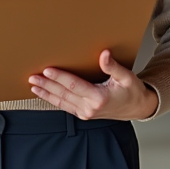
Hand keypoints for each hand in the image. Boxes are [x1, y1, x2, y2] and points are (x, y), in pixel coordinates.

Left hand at [29, 50, 157, 120]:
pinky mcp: (83, 114)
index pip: (74, 86)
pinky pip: (65, 106)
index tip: (47, 70)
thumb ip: (113, 67)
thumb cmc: (132, 92)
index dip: (59, 77)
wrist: (137, 108)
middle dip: (46, 85)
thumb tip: (104, 54)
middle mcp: (90, 107)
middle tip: (32, 77)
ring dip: (46, 93)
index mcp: (99, 98)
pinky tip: (45, 94)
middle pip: (63, 94)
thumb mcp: (127, 77)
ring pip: (61, 102)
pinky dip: (53, 100)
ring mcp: (85, 112)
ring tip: (34, 85)